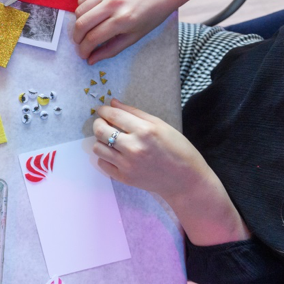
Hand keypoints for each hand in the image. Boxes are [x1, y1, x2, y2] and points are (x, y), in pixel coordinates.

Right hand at [73, 0, 178, 64]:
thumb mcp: (135, 36)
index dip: (84, 50)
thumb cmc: (152, 13)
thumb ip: (111, 49)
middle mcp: (113, 4)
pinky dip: (82, 9)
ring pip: (79, 11)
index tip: (83, 55)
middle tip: (80, 44)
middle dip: (77, 38)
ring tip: (87, 29)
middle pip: (81, 24)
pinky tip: (91, 14)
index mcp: (123, 19)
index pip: (93, 38)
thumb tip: (91, 60)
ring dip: (79, 23)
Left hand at [92, 99, 249, 245]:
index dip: (104, 110)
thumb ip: (135, 113)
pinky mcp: (124, 178)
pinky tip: (115, 154)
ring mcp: (127, 164)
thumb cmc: (178, 149)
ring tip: (111, 139)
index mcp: (145, 130)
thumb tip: (113, 103)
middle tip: (103, 122)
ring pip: (97, 147)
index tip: (102, 109)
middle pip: (100, 130)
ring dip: (101, 140)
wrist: (185, 180)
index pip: (113, 115)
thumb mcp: (161, 125)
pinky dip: (105, 156)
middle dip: (98, 123)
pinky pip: (102, 163)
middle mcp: (133, 147)